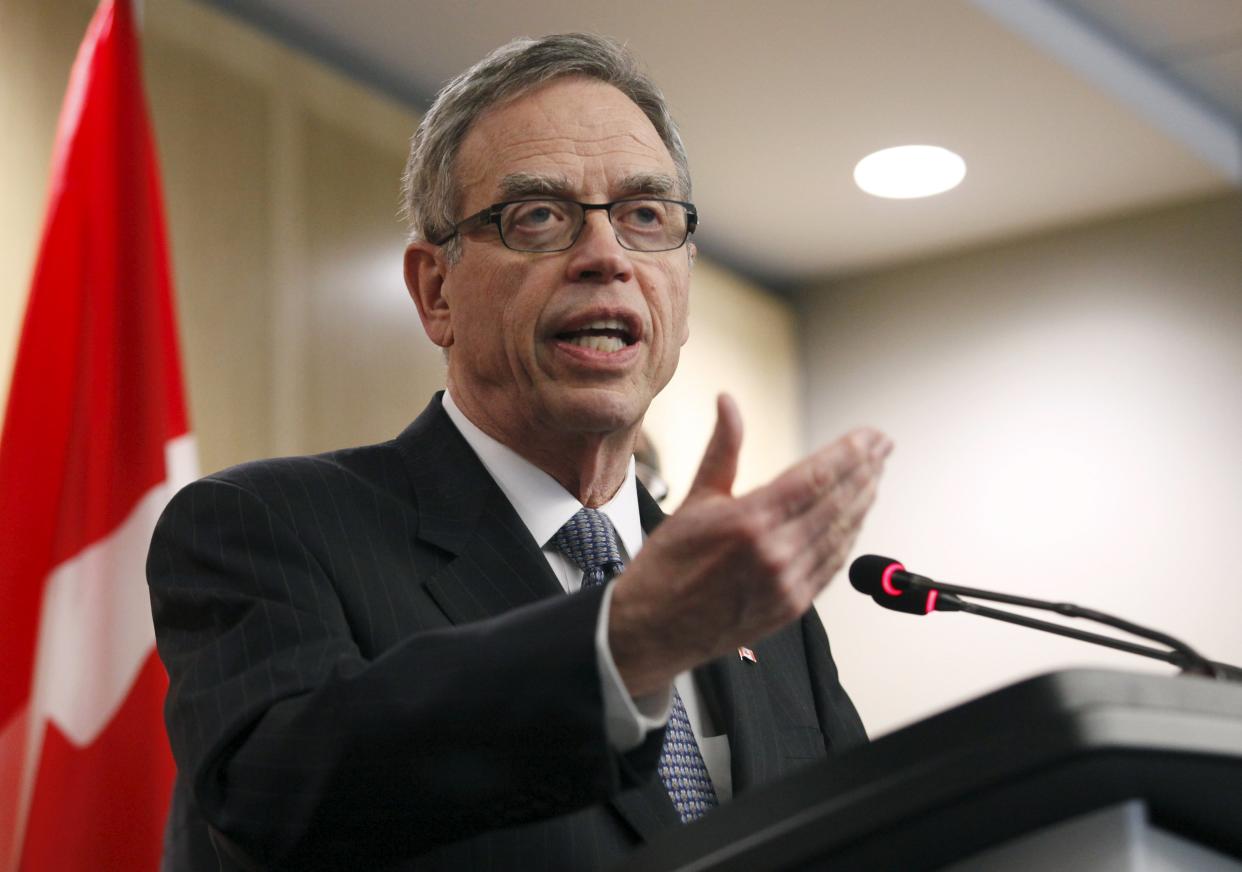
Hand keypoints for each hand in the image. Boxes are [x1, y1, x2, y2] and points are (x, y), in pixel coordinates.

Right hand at [609, 393, 891, 695]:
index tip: (871, 436)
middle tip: (883, 447)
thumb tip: (729, 403)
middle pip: (838, 502)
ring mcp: (788, 582)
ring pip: (842, 533)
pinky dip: (850, 537)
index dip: (851, 452)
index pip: (817, 476)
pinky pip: (833, 564)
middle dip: (867, 470)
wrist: (654, 628)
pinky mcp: (793, 605)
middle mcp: (775, 553)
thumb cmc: (668, 566)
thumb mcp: (695, 499)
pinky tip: (856, 519)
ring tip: (876, 476)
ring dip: (864, 501)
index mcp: (750, 520)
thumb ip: (723, 449)